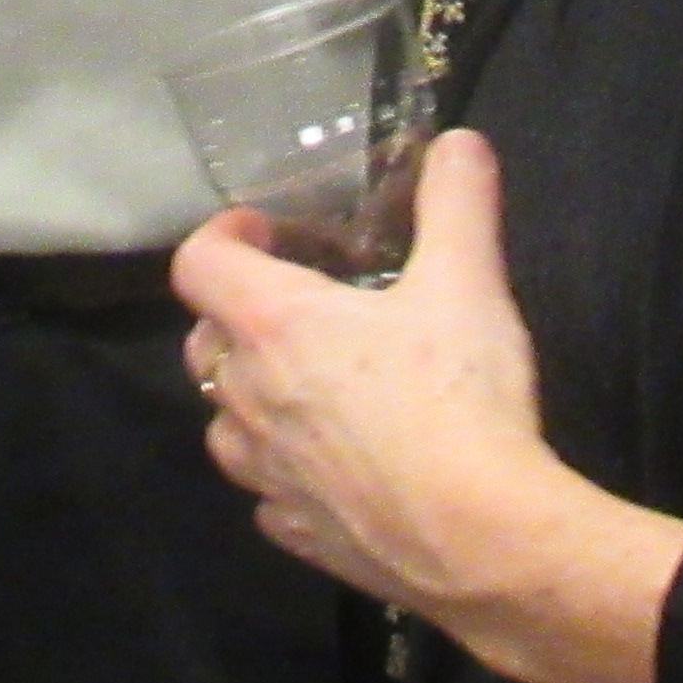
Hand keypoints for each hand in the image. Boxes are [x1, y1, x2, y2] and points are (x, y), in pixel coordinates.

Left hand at [171, 135, 655, 678]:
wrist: (483, 539)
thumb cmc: (460, 398)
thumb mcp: (468, 280)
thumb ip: (457, 202)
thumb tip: (458, 143)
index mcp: (274, 326)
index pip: (199, 264)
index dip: (223, 236)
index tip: (266, 231)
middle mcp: (250, 399)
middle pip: (202, 346)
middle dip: (234, 317)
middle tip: (298, 306)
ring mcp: (270, 476)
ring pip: (226, 428)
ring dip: (250, 401)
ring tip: (308, 389)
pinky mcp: (303, 536)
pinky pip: (271, 498)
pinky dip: (286, 477)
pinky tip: (333, 472)